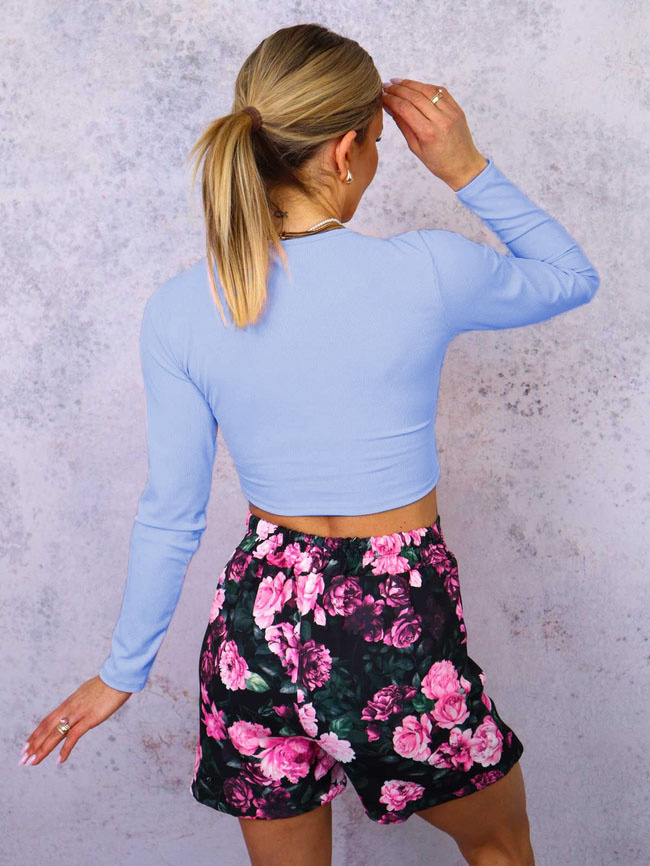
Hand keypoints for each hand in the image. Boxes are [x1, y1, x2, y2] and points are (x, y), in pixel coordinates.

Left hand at [18, 675, 132, 766]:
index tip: (26, 745)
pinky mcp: (89, 719)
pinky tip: (59, 761)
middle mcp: (69, 709)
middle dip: (33, 745)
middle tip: (22, 759)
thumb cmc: (108, 684)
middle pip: (46, 729)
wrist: (118, 677)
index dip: (35, 734)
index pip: (47, 721)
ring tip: (32, 762)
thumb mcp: (89, 692)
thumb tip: (80, 705)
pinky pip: (73, 737)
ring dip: (42, 750)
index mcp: (68, 702)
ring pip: (55, 734)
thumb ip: (81, 702)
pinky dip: (65, 750)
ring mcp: (78, 714)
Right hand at [382, 79, 486, 189]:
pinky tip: (416, 86)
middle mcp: (441, 120)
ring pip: (428, 90)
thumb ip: (403, 126)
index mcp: (428, 133)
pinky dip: (426, 86)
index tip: (382, 96)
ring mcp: (451, 112)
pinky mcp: (457, 108)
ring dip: (411, 84)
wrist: (463, 165)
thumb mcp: (416, 148)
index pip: (405, 109)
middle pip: (415, 96)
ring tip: (398, 82)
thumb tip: (391, 108)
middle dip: (398, 89)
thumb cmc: (438, 162)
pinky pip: (440, 91)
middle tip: (386, 86)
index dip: (391, 99)